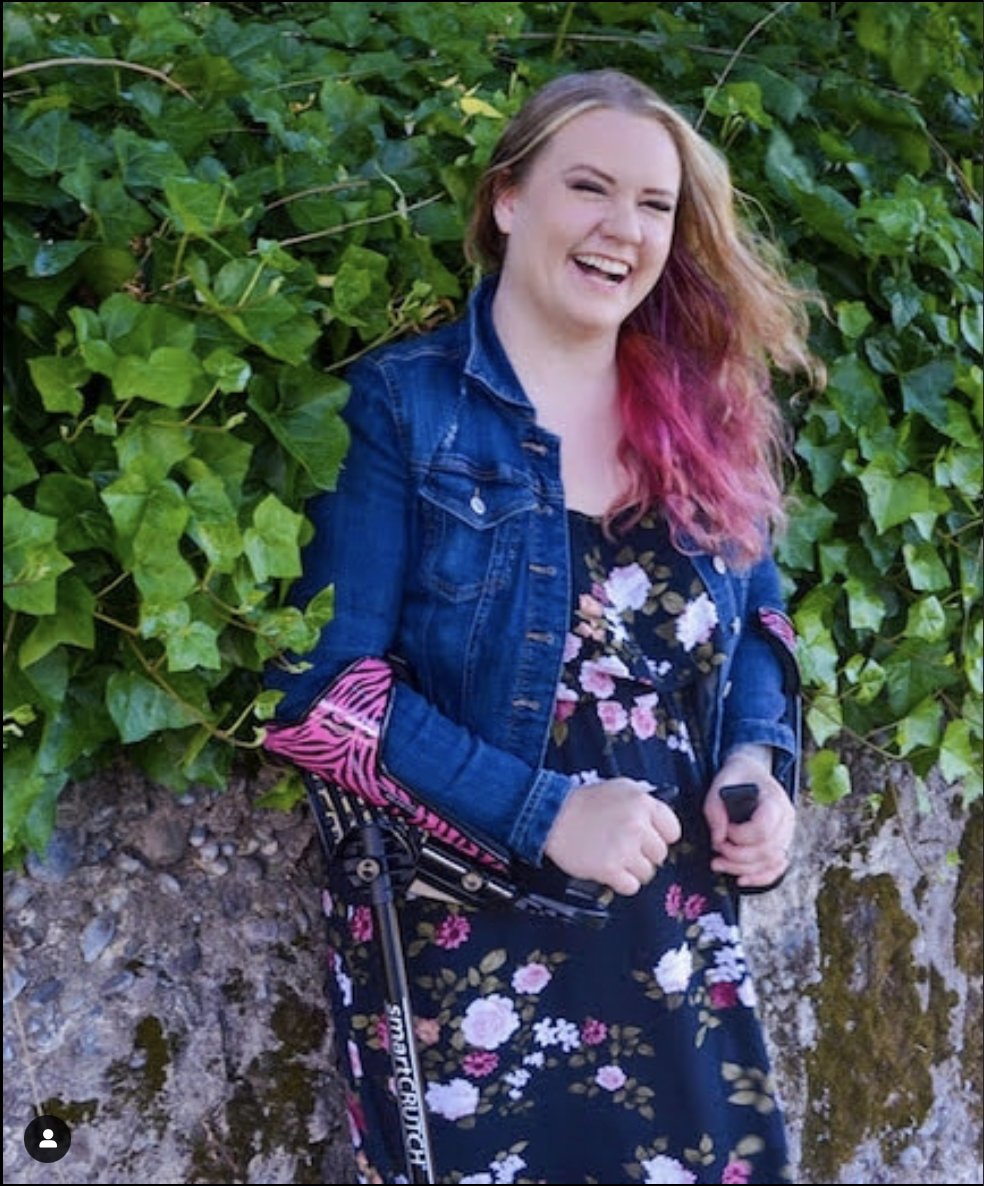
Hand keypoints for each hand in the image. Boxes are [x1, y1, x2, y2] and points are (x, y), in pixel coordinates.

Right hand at [544, 778, 681, 896]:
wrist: (553, 815)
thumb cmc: (586, 802)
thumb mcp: (620, 788)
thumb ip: (644, 802)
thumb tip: (662, 820)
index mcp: (643, 803)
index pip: (673, 831)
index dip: (660, 836)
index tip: (648, 838)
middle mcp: (637, 825)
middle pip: (660, 854)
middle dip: (645, 854)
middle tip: (625, 847)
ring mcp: (624, 849)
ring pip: (647, 873)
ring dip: (632, 869)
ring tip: (615, 857)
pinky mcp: (609, 869)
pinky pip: (631, 886)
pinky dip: (621, 882)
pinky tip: (609, 869)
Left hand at [705, 749, 794, 888]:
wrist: (751, 773)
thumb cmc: (736, 777)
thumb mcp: (720, 783)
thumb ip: (715, 808)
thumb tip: (718, 839)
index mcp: (775, 800)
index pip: (763, 829)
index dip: (740, 836)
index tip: (725, 830)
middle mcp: (787, 820)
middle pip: (767, 851)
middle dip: (737, 856)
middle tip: (716, 849)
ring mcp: (787, 835)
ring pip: (770, 863)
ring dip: (742, 869)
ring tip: (718, 864)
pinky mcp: (781, 846)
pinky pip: (776, 869)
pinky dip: (759, 878)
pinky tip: (741, 880)